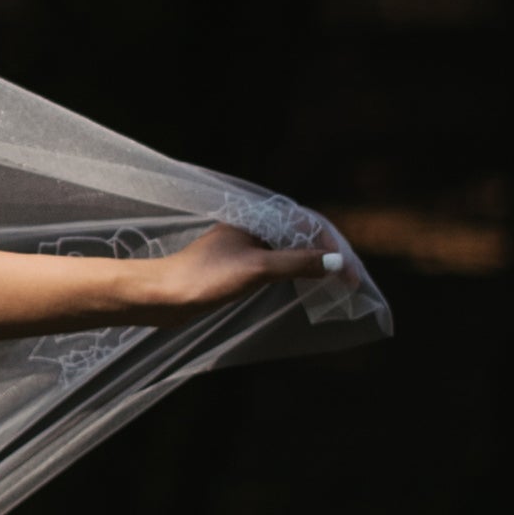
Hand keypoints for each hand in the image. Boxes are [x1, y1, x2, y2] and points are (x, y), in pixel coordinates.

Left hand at [141, 217, 347, 315]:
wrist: (163, 296)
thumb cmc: (206, 278)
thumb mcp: (258, 269)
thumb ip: (298, 262)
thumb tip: (337, 262)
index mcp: (256, 218)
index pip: (307, 224)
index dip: (334, 247)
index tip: (351, 275)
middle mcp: (251, 227)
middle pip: (300, 236)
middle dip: (328, 256)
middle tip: (349, 281)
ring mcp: (243, 246)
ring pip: (288, 251)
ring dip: (313, 265)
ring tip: (334, 285)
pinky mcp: (235, 266)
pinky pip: (274, 264)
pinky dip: (294, 274)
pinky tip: (303, 287)